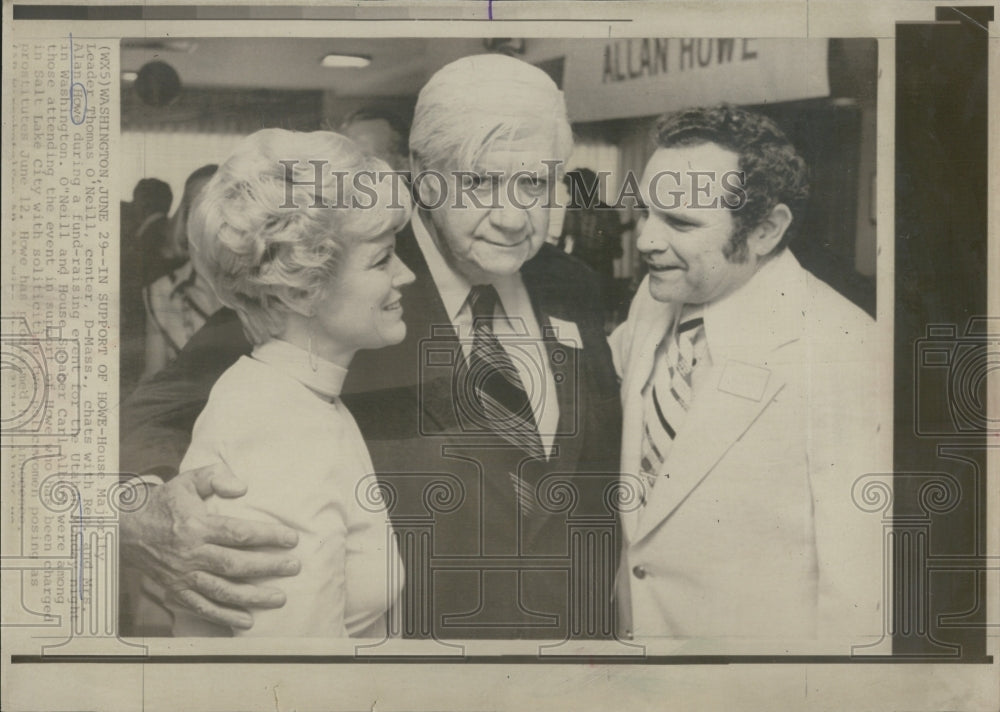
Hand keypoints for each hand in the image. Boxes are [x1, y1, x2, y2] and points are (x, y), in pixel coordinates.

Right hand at [120, 463, 300, 628]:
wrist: (126, 529)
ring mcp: (183, 575)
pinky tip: (247, 620)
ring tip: (279, 598)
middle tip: (294, 567)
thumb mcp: (188, 481)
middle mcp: (190, 554)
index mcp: (196, 526)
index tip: (291, 538)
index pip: (237, 533)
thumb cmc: (165, 503)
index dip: (267, 536)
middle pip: (235, 564)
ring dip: (252, 597)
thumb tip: (242, 487)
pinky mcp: (176, 590)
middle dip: (268, 567)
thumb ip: (215, 477)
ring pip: (222, 590)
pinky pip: (202, 607)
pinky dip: (224, 616)